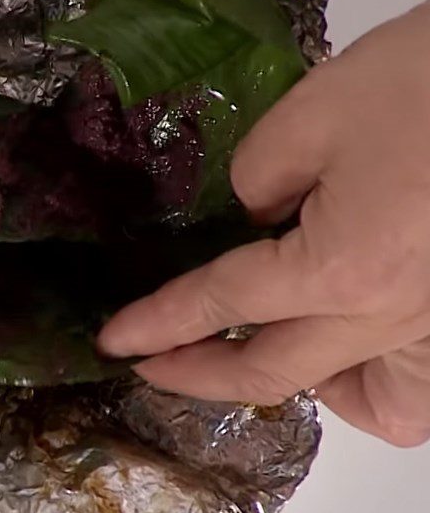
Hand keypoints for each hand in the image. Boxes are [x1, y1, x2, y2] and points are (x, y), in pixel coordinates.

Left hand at [99, 1, 429, 446]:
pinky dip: (370, 383)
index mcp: (340, 267)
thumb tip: (249, 220)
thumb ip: (259, 177)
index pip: (219, 305)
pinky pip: (412, 387)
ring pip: (352, 398)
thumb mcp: (314, 114)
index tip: (114, 340)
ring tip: (248, 347)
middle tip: (147, 363)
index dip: (157, 323)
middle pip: (267, 372)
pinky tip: (350, 342)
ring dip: (285, 383)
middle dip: (193, 374)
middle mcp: (390, 318)